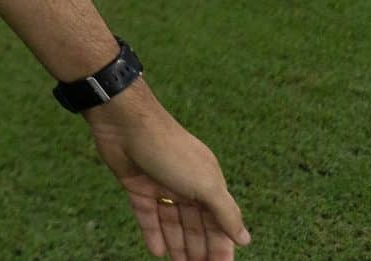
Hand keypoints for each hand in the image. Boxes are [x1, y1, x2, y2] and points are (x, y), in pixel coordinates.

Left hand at [87, 85, 249, 259]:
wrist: (126, 122)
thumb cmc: (171, 150)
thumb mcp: (206, 184)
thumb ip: (226, 212)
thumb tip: (245, 239)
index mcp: (208, 183)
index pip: (220, 222)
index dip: (221, 246)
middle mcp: (187, 185)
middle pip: (196, 225)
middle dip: (199, 249)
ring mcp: (161, 185)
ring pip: (172, 222)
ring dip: (177, 245)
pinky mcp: (137, 185)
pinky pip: (148, 215)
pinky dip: (153, 233)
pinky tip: (157, 253)